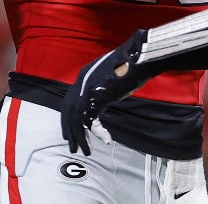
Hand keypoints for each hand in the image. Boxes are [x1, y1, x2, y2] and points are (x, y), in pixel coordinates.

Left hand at [60, 31, 155, 155]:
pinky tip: (106, 139)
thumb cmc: (132, 65)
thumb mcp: (111, 78)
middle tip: (73, 146)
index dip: (69, 119)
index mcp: (83, 76)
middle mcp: (81, 82)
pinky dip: (97, 133)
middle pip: (68, 112)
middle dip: (70, 131)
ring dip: (80, 137)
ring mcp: (87, 89)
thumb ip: (103, 89)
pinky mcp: (97, 97)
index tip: (73, 132)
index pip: (69, 102)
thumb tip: (102, 101)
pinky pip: (91, 121)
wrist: (140, 57)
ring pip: (76, 119)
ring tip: (86, 151)